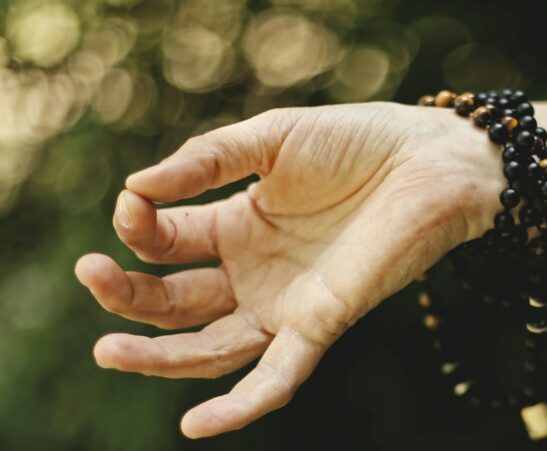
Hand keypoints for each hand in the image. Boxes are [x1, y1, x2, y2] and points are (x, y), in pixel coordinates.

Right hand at [74, 102, 504, 437]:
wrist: (431, 160)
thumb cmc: (359, 142)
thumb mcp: (271, 139)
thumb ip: (207, 160)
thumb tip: (136, 185)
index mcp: (238, 225)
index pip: (166, 242)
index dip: (139, 228)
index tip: (131, 203)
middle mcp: (255, 271)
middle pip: (175, 302)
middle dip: (128, 295)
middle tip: (89, 275)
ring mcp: (286, 302)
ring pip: (210, 348)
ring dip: (158, 357)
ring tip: (107, 351)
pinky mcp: (322, 323)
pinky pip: (277, 377)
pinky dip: (240, 406)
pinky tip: (195, 427)